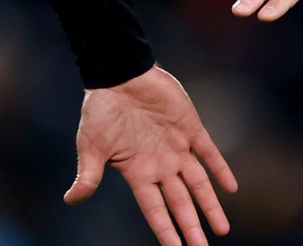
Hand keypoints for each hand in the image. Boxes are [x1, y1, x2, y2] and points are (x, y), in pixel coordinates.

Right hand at [65, 65, 238, 245]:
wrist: (119, 72)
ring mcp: (176, 147)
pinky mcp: (190, 126)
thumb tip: (71, 200)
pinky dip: (221, 169)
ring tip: (222, 229)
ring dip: (209, 205)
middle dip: (191, 227)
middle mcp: (160, 164)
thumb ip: (88, 174)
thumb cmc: (100, 110)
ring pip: (198, 183)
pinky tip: (231, 187)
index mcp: (137, 173)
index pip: (155, 210)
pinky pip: (209, 152)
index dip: (166, 230)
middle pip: (180, 203)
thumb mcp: (91, 145)